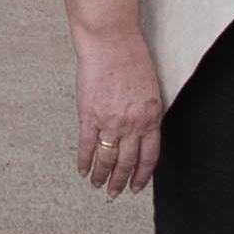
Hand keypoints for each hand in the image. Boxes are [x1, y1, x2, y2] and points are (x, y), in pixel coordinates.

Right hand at [70, 35, 164, 195]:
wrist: (110, 42)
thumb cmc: (131, 57)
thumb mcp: (151, 88)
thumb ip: (147, 112)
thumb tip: (143, 129)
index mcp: (151, 118)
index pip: (149, 157)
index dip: (143, 175)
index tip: (137, 186)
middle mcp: (132, 125)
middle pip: (127, 163)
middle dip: (121, 182)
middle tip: (116, 192)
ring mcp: (110, 122)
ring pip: (107, 160)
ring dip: (102, 176)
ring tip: (97, 184)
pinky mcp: (89, 116)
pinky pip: (86, 146)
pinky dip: (83, 161)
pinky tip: (82, 170)